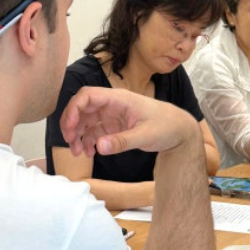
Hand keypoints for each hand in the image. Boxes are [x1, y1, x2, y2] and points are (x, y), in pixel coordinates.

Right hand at [61, 86, 196, 157]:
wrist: (180, 131)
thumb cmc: (167, 126)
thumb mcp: (146, 135)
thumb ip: (123, 141)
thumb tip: (100, 147)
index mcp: (119, 99)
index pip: (88, 96)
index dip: (74, 109)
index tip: (69, 127)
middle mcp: (113, 105)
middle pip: (82, 109)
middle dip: (72, 124)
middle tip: (70, 142)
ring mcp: (113, 115)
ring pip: (86, 121)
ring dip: (78, 136)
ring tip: (78, 153)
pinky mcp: (115, 126)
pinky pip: (95, 131)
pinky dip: (89, 141)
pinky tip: (90, 153)